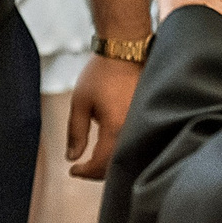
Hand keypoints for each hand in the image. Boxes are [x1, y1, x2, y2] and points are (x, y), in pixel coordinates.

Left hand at [65, 52, 141, 179]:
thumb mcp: (80, 102)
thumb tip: (72, 157)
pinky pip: (138, 144)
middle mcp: (134, 130)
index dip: (85, 172)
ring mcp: (144, 125)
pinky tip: (113, 148)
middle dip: (98, 172)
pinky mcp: (149, 119)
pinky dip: (124, 151)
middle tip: (83, 168)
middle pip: (117, 165)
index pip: (101, 165)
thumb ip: (76, 133)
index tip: (74, 170)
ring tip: (96, 161)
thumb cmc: (101, 73)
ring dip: (112, 163)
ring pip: (130, 157)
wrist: (126, 50)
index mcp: (116, 128)